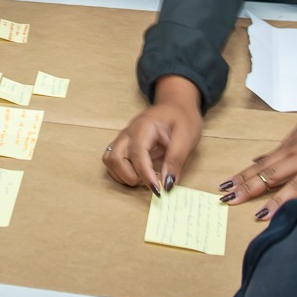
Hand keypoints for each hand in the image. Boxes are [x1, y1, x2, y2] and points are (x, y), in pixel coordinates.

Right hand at [103, 75, 202, 194]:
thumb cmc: (182, 118)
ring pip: (110, 160)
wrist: (176, 105)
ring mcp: (124, 138)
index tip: (157, 191)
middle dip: (129, 176)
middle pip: (114, 157)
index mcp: (144, 126)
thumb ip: (176, 161)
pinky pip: (113, 160)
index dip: (145, 174)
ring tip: (144, 178)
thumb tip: (167, 185)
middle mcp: (128, 132)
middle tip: (151, 182)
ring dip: (123, 175)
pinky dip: (122, 172)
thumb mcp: (186, 137)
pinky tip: (139, 173)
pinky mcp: (124, 144)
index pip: (137, 153)